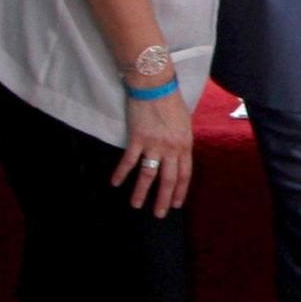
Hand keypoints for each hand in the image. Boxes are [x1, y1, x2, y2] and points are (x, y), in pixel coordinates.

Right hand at [110, 90, 193, 215]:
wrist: (155, 86)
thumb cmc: (171, 102)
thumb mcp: (184, 125)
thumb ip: (181, 143)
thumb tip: (178, 157)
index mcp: (185, 145)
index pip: (185, 174)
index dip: (180, 191)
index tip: (176, 204)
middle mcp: (171, 148)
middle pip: (168, 180)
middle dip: (163, 199)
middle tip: (159, 214)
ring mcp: (154, 145)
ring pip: (148, 175)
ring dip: (141, 192)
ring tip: (136, 205)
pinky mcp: (137, 138)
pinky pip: (129, 161)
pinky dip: (121, 173)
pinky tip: (115, 183)